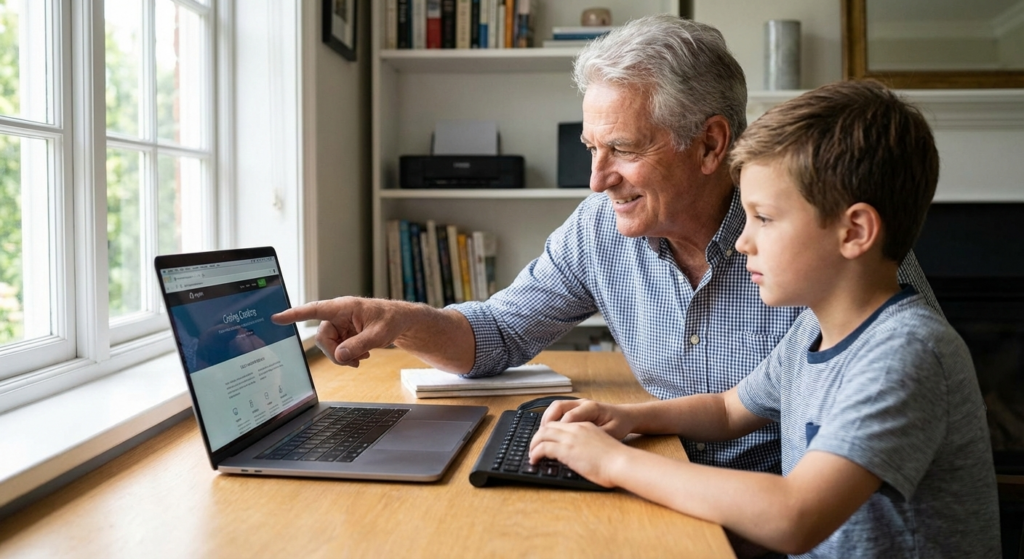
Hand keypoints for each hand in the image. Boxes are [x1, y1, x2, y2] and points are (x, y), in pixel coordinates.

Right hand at [271, 297, 405, 366]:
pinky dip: (347, 355)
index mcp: (344, 307)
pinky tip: (362, 354)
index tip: (277, 318)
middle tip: (354, 362)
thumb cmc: (391, 319)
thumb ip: (359, 345)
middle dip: (335, 353)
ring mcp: (339, 325)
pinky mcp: (342, 333)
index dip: (295, 315)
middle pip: (322, 338)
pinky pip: (336, 348)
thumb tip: (340, 355)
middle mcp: (337, 314)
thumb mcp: (379, 334)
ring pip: (329, 346)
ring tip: (363, 356)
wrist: (400, 321)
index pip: (314, 310)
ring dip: (343, 356)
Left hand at [528, 420, 626, 487]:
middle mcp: (576, 428)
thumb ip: (588, 445)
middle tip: (534, 447)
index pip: (561, 423)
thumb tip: (581, 456)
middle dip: (538, 436)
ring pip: (542, 434)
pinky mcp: (566, 450)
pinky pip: (543, 447)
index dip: (549, 431)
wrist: (621, 462)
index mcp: (585, 426)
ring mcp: (570, 438)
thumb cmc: (616, 460)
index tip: (544, 440)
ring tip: (531, 454)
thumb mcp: (600, 445)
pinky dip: (535, 453)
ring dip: (534, 444)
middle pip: (548, 426)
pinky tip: (534, 460)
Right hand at [542, 399, 634, 440]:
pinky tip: (549, 432)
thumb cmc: (620, 424)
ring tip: (541, 435)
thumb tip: (579, 445)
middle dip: (547, 422)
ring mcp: (578, 404)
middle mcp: (582, 403)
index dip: (559, 428)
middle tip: (540, 437)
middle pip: (558, 406)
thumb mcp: (611, 433)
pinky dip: (552, 419)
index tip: (552, 441)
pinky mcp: (576, 408)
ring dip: (547, 419)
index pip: (570, 416)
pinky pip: (559, 411)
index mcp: (592, 408)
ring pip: (556, 407)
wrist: (626, 416)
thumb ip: (595, 436)